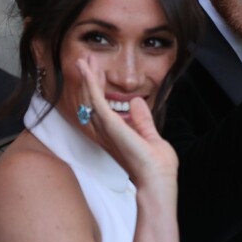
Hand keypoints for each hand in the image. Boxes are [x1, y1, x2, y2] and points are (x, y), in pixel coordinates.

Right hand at [76, 56, 177, 188]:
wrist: (158, 181)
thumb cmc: (156, 167)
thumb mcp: (150, 136)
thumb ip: (142, 120)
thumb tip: (137, 102)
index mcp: (114, 134)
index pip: (101, 106)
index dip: (98, 86)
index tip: (99, 70)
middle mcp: (105, 131)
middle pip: (91, 100)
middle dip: (89, 78)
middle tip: (86, 59)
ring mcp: (106, 129)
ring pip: (89, 98)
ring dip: (87, 77)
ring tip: (84, 59)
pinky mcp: (110, 125)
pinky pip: (95, 100)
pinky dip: (91, 83)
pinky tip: (88, 70)